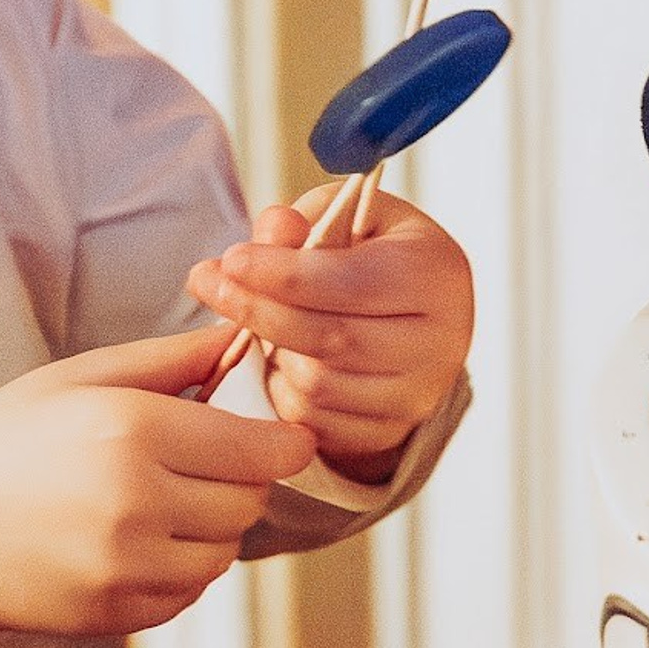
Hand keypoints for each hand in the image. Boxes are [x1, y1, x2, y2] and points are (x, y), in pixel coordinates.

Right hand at [0, 327, 316, 637]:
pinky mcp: (120, 613)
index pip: (258, 448)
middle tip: (202, 461)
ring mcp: (128, 566)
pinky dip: (181, 566)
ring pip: (225, 550)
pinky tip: (136, 539)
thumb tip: (243, 339)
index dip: (282, 441)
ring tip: (161, 499)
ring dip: (212, 526)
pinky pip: (191, 591)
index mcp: (131, 429)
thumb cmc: (10, 440)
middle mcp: (136, 501)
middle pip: (250, 501)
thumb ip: (171, 359)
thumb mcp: (81, 377)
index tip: (285, 436)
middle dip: (240, 479)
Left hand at [187, 192, 472, 485]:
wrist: (412, 316)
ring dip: (270, 354)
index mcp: (435, 273)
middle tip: (208, 282)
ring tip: (254, 321)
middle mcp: (440, 342)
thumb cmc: (372, 253)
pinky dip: (282, 391)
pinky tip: (276, 359)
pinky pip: (315, 423)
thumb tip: (271, 230)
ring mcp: (419, 396)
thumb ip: (307, 218)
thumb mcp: (347, 214)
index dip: (282, 273)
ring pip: (317, 386)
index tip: (231, 258)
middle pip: (329, 338)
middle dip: (257, 310)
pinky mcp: (391, 433)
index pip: (349, 283)